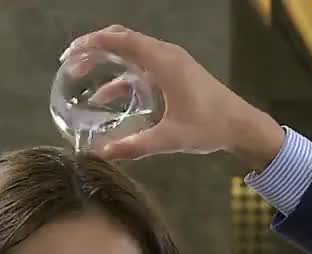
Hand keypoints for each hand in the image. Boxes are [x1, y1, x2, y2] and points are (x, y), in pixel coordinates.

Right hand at [62, 25, 285, 169]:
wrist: (242, 125)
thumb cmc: (210, 128)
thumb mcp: (170, 139)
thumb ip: (135, 146)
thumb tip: (102, 155)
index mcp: (164, 62)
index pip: (121, 40)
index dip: (92, 43)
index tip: (70, 54)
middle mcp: (167, 55)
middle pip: (122, 40)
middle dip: (93, 49)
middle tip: (70, 63)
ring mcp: (172, 62)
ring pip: (131, 52)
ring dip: (106, 62)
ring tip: (80, 76)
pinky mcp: (175, 73)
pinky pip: (142, 67)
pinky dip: (122, 76)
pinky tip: (106, 97)